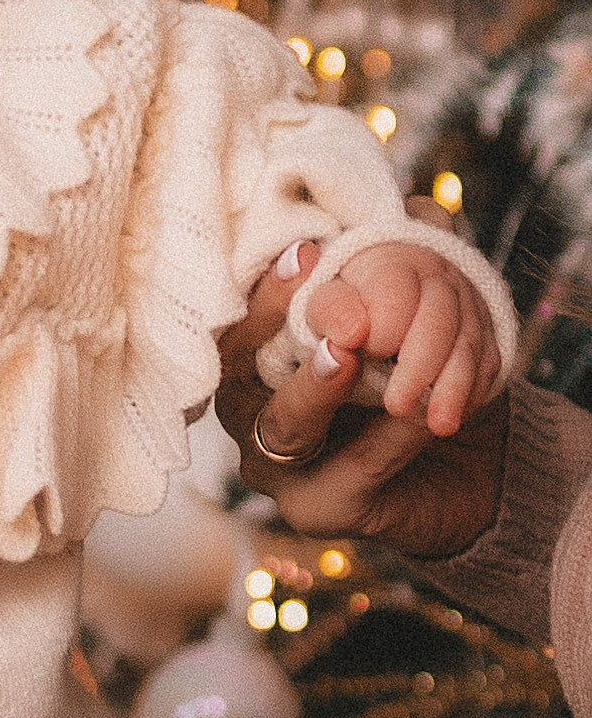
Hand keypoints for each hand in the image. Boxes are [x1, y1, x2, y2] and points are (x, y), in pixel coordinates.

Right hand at [217, 233, 508, 558]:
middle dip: (274, 326)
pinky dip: (389, 436)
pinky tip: (423, 410)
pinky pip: (352, 467)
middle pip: (240, 370)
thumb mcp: (417, 312)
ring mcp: (277, 467)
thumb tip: (417, 206)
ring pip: (285, 425)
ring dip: (316, 387)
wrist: (477, 465)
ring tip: (347, 356)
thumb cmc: (423, 377)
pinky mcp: (320, 510)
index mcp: (256, 358)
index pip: (240, 317)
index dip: (268, 286)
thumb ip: (408, 259)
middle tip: (317, 291)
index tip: (309, 249)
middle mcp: (250, 411)